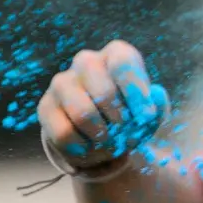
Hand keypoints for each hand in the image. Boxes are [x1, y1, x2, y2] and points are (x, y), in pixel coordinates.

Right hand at [37, 40, 167, 169]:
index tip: (145, 116)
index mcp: (116, 54)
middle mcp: (86, 61)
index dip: (136, 92)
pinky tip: (90, 148)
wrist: (99, 130)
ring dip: (101, 137)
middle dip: (119, 119)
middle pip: (104, 92)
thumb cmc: (130, 113)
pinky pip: (64, 133)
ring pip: (82, 114)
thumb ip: (157, 105)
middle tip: (125, 132)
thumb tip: (156, 99)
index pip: (123, 64)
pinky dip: (83, 148)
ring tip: (110, 143)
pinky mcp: (45, 106)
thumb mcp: (149, 110)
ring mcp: (62, 82)